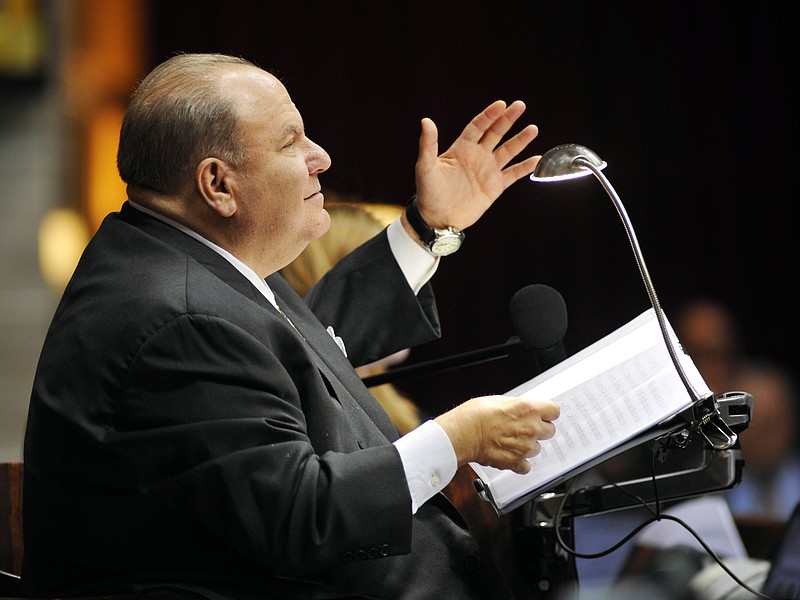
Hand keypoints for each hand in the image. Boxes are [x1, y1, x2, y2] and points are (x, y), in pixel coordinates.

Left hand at [412, 100, 539, 230]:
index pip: (478, 126)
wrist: (438, 219)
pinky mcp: (495, 187)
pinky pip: (513, 174)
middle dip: (508, 119)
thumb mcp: (425, 167)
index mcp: (461, 148)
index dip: (489, 115)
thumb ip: (428, 144)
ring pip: (508, 151)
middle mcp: (477, 156)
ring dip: (520, 140)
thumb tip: (426, 121)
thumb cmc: (428, 193)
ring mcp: (487, 170)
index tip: (501, 105)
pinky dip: (525, 167)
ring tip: (533, 129)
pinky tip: (537, 159)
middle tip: (520, 106)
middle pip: (496, 133)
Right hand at [434, 395, 558, 473]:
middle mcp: (531, 428)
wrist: (462, 434)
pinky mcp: (516, 462)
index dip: (547, 413)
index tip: (544, 415)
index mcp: (528, 409)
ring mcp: (525, 447)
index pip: (554, 411)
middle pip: (550, 431)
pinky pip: (526, 466)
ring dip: (528, 446)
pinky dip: (520, 463)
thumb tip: (524, 409)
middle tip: (525, 428)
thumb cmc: (475, 415)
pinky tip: (510, 455)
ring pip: (537, 448)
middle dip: (540, 429)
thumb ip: (518, 406)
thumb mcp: (499, 400)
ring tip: (511, 441)